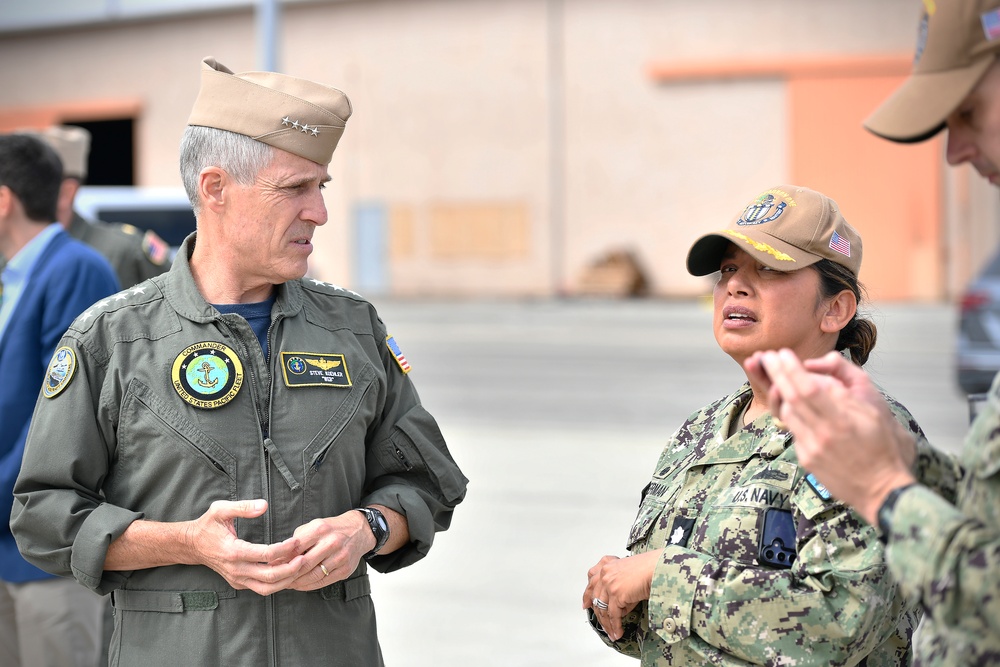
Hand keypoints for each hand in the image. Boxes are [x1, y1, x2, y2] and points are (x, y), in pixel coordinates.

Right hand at [184, 499, 307, 594]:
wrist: (192, 545)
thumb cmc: (207, 525)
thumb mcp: (220, 509)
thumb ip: (243, 507)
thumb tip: (264, 505)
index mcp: (233, 551)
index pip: (265, 554)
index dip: (284, 549)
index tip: (296, 540)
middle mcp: (235, 569)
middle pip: (270, 577)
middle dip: (290, 569)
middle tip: (304, 557)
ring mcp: (237, 579)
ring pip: (267, 588)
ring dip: (286, 580)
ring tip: (299, 566)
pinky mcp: (238, 583)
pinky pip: (261, 588)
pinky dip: (277, 583)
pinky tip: (288, 571)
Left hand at [283, 510, 375, 590]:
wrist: (359, 531)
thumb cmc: (331, 529)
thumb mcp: (314, 526)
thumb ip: (297, 540)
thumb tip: (278, 557)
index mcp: (320, 529)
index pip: (295, 548)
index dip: (281, 559)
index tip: (272, 565)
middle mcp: (332, 543)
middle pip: (304, 565)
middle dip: (288, 574)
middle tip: (277, 578)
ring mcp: (340, 557)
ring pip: (313, 576)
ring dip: (297, 583)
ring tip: (287, 583)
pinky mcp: (345, 570)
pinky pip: (323, 582)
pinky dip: (309, 586)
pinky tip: (300, 585)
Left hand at [582, 551, 658, 640]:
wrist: (657, 568)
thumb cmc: (649, 569)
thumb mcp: (628, 573)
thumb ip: (618, 585)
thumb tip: (618, 607)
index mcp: (607, 565)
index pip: (592, 580)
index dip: (587, 594)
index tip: (586, 604)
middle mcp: (605, 573)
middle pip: (595, 597)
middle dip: (597, 613)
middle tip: (601, 625)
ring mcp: (609, 583)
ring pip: (603, 608)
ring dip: (607, 624)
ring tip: (612, 633)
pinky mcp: (616, 594)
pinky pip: (613, 615)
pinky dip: (615, 626)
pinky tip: (617, 633)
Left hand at [755, 349, 915, 523]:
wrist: (883, 490)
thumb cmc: (885, 445)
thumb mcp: (875, 407)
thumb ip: (847, 383)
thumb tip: (818, 368)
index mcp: (842, 420)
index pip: (808, 388)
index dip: (791, 369)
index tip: (782, 353)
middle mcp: (824, 434)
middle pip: (791, 398)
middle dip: (776, 374)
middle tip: (767, 357)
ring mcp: (812, 449)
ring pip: (787, 414)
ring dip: (781, 394)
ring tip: (779, 378)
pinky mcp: (807, 460)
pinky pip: (794, 431)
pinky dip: (793, 415)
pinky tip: (796, 406)